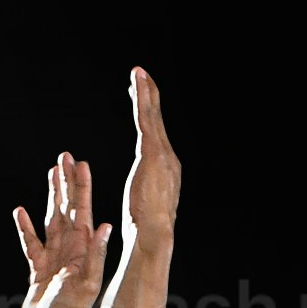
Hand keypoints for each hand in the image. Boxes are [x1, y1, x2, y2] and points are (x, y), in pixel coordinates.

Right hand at [12, 145, 109, 307]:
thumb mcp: (84, 284)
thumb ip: (95, 255)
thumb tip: (106, 226)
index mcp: (82, 251)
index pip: (82, 211)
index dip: (81, 187)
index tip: (80, 163)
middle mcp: (70, 251)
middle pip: (68, 209)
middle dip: (66, 183)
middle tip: (64, 156)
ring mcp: (54, 259)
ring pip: (51, 220)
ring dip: (51, 198)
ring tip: (49, 174)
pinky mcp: (39, 271)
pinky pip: (32, 243)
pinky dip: (26, 227)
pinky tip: (20, 211)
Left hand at [124, 64, 180, 242]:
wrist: (155, 235)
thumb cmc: (147, 230)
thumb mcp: (146, 208)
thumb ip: (146, 194)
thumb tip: (144, 195)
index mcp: (166, 169)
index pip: (155, 135)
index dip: (149, 115)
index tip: (141, 99)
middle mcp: (168, 157)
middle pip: (156, 121)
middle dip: (150, 97)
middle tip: (140, 75)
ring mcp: (162, 153)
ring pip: (152, 116)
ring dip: (146, 92)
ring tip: (138, 72)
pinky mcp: (152, 152)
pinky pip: (146, 119)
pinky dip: (143, 98)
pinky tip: (137, 80)